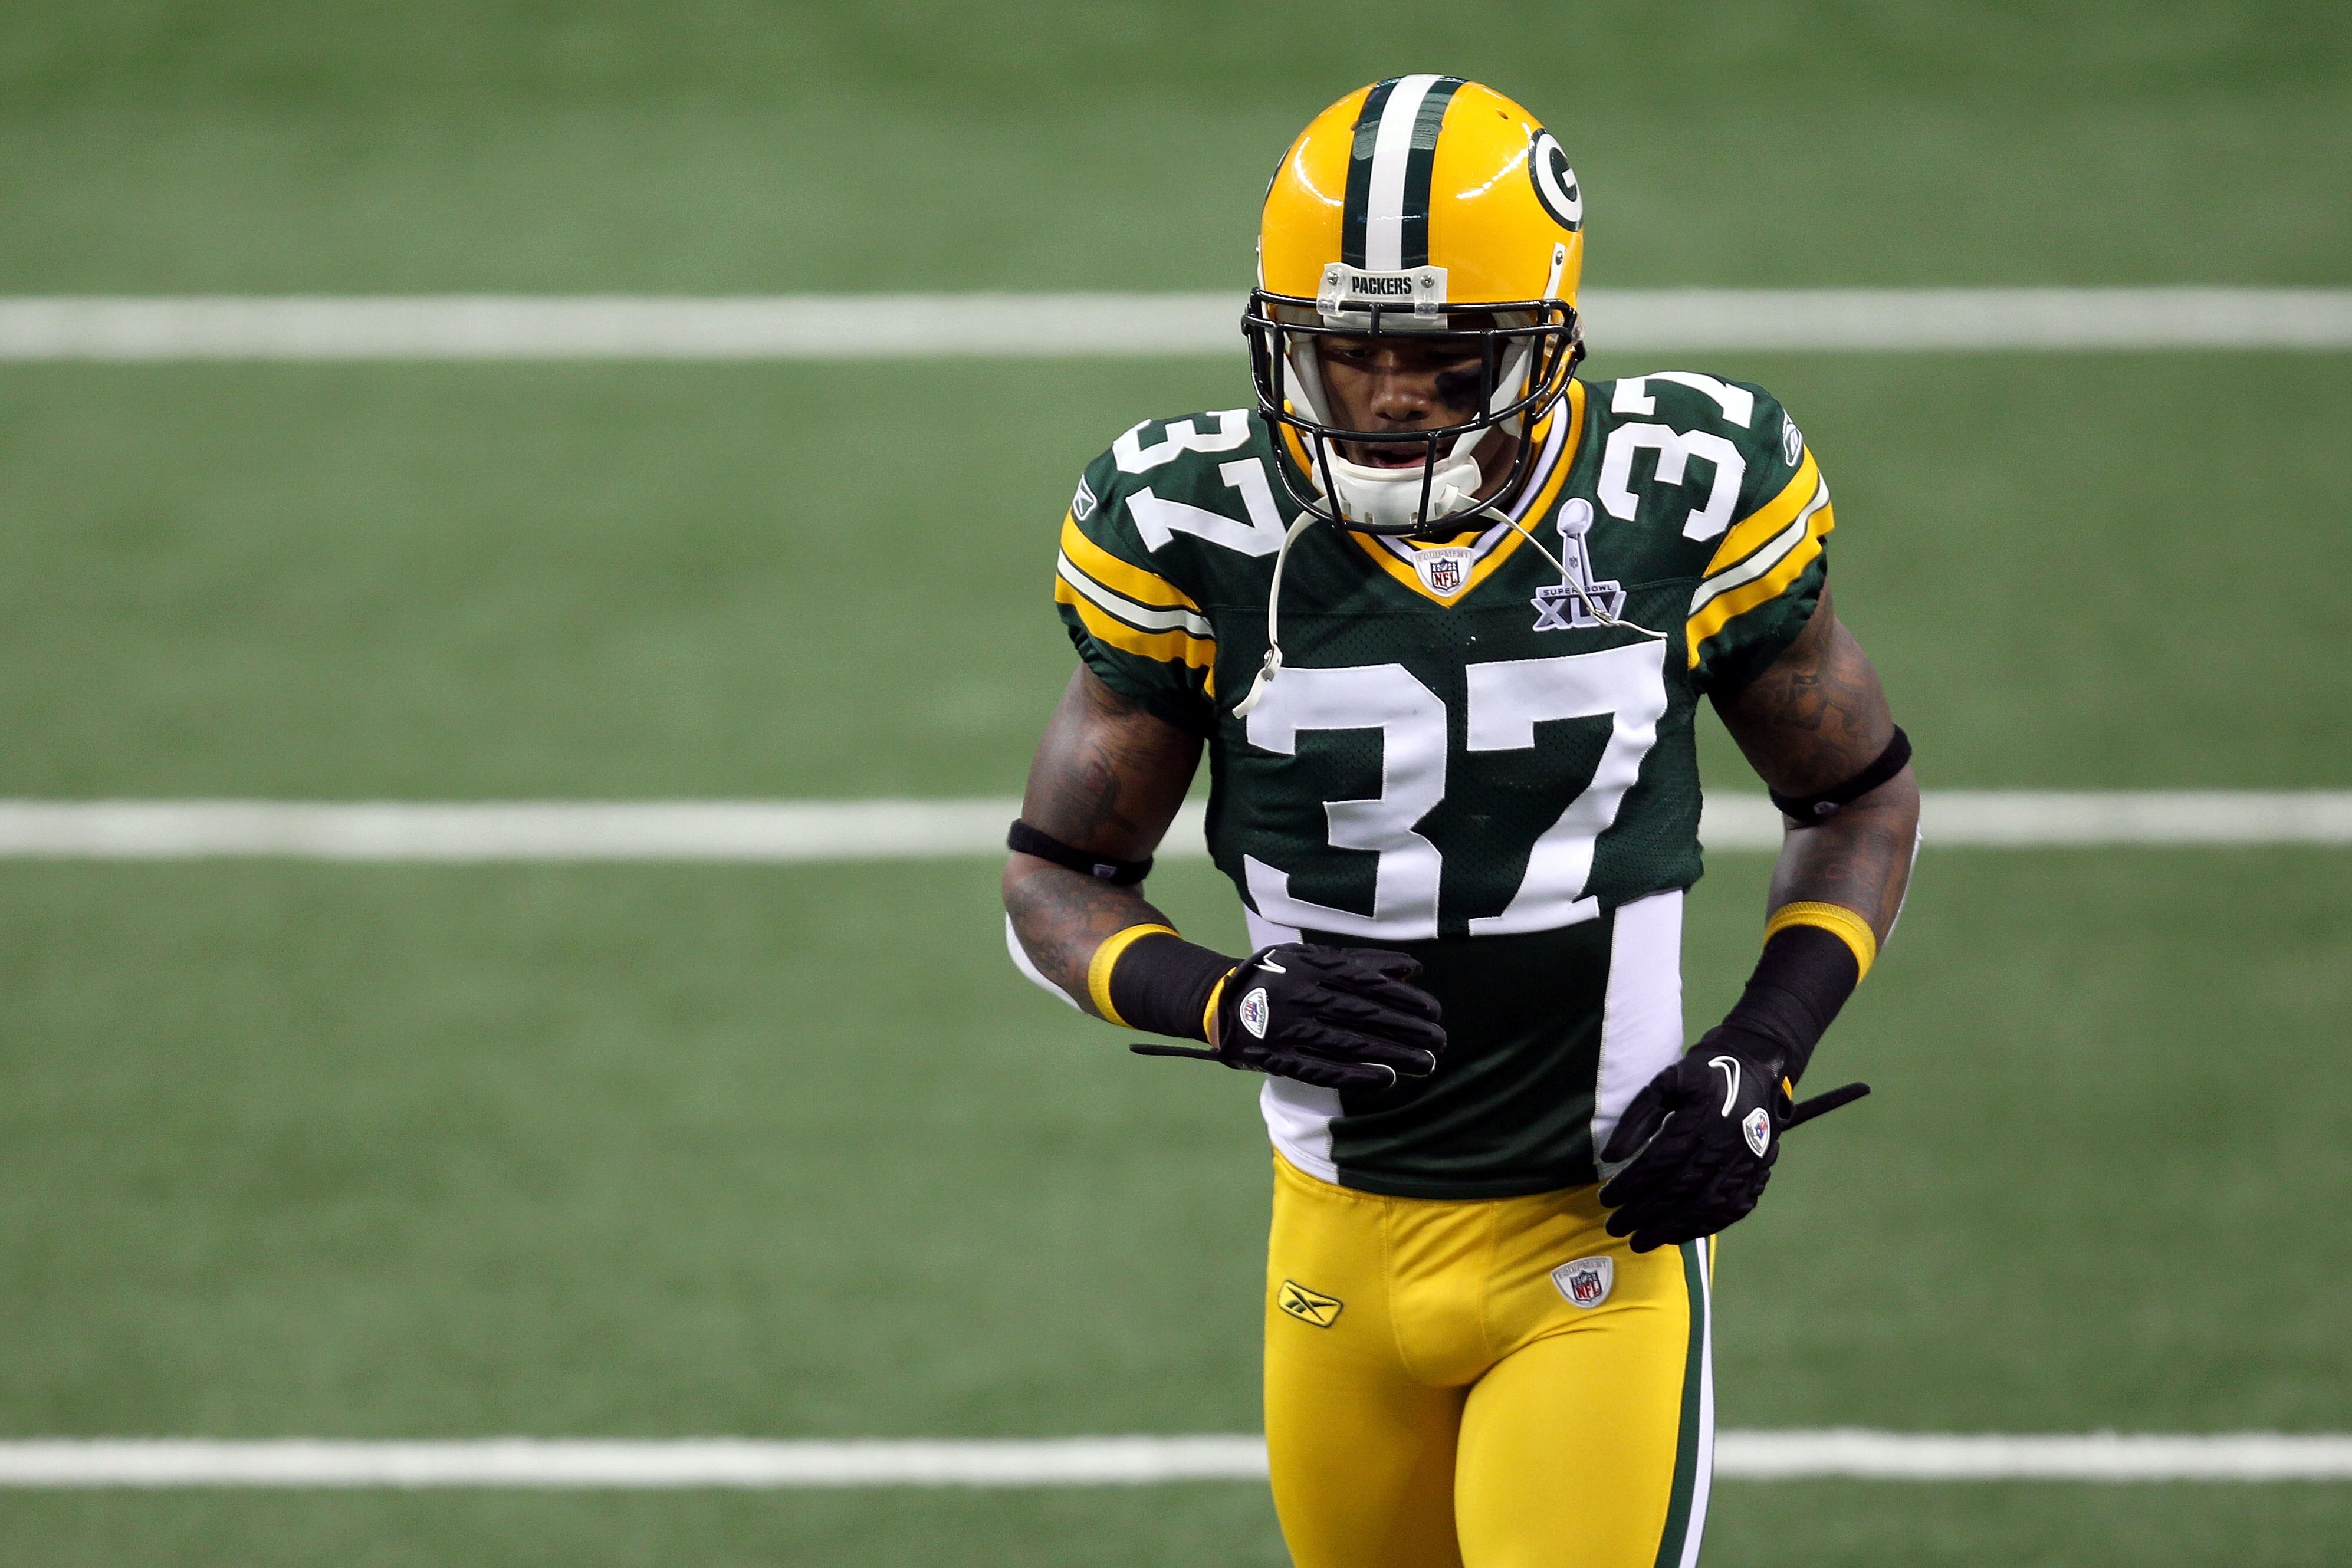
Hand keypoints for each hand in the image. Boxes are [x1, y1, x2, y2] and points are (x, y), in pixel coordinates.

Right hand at [1130, 943, 1444, 1090]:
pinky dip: (1354, 1075)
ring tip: (1425, 1063)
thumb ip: (1361, 961)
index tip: (1434, 1011)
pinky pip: (1320, 1069)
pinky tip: (1385, 1079)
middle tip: (1440, 1041)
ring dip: (1391, 1055)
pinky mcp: (1277, 1058)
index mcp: (1310, 966)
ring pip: (1347, 1043)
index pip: (1366, 983)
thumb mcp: (1312, 957)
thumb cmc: (1278, 975)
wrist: (1220, 1001)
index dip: (1403, 998)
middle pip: (1362, 1014)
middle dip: (1405, 1029)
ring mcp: (1287, 1028)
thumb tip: (1413, 967)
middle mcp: (1299, 995)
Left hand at [1596, 1026, 1867, 1252]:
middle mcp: (1726, 1144)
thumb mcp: (1666, 1081)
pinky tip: (1677, 1236)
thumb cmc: (1703, 1073)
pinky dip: (1702, 1228)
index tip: (1605, 1199)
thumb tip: (1610, 1157)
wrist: (1755, 1067)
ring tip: (1640, 1242)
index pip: (1659, 1161)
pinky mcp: (1757, 1175)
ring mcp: (1746, 1163)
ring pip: (1705, 1206)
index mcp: (1702, 1117)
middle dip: (1643, 1213)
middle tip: (1615, 1228)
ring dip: (1670, 1229)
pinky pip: (1731, 1210)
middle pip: (1679, 1189)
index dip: (1630, 1185)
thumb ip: (1638, 1117)